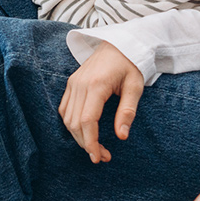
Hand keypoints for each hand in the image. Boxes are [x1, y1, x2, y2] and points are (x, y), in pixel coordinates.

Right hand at [58, 41, 144, 162]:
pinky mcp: (71, 83)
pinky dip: (71, 123)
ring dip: (78, 136)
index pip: (86, 121)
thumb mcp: (135, 86)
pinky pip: (64, 108)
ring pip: (67, 118)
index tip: (99, 157)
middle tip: (102, 156)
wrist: (119, 43)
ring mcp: (73, 83)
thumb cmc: (130, 64)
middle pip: (74, 123)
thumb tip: (122, 136)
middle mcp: (80, 84)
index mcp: (96, 85)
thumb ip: (127, 111)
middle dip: (86, 144)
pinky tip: (84, 131)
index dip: (91, 142)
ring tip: (95, 146)